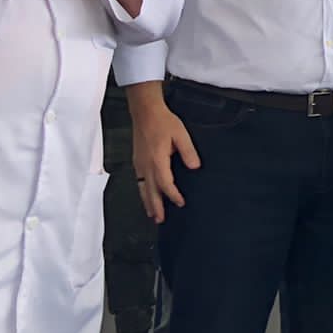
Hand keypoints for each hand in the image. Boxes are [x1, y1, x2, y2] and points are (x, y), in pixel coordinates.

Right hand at [131, 96, 200, 222]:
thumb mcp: (181, 134)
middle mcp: (146, 165)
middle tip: (160, 220)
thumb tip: (195, 167)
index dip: (172, 195)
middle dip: (156, 206)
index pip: (165, 183)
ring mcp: (140, 163)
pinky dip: (142, 191)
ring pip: (143, 188)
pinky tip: (145, 194)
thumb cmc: (163, 122)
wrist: (145, 112)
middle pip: (150, 191)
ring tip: (152, 214)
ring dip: (147, 202)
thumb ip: (188, 151)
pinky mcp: (137, 160)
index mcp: (157, 160)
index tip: (180, 203)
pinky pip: (139, 181)